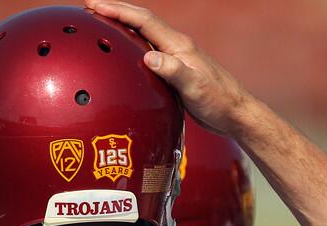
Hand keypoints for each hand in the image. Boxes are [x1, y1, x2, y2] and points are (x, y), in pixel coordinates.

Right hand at [85, 0, 253, 134]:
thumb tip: (149, 58)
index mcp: (179, 45)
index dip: (118, 11)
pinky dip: (133, 48)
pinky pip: (149, 53)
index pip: (143, 21)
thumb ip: (173, 71)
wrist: (236, 113)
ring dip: (123, 28)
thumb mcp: (195, 86)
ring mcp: (177, 58)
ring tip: (101, 26)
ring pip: (145, 36)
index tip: (95, 5)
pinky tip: (124, 58)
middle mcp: (177, 47)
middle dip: (116, 12)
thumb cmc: (219, 100)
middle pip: (141, 22)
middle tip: (90, 8)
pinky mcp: (177, 72)